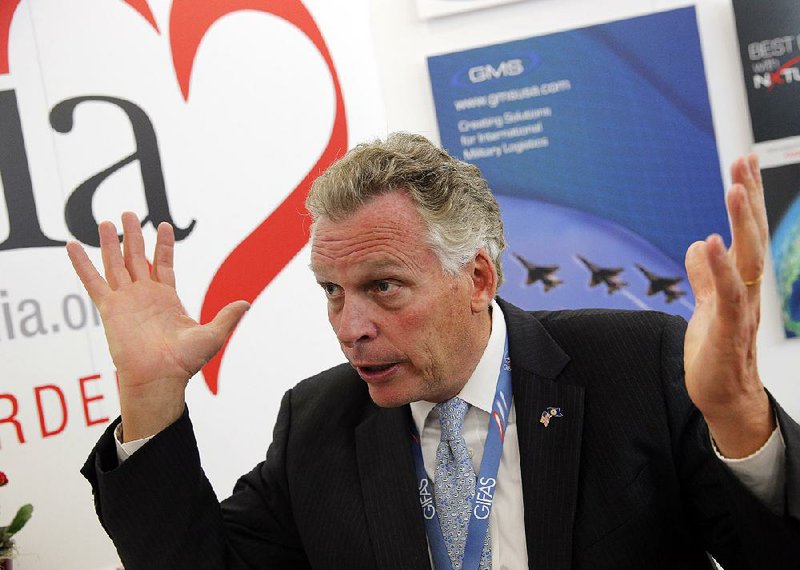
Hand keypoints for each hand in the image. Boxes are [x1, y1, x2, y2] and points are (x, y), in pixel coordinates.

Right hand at [67, 212, 249, 440]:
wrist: (161, 377)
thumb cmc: (185, 362)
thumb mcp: (213, 335)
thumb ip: (227, 316)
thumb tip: (246, 303)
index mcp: (167, 299)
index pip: (164, 264)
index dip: (164, 244)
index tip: (163, 225)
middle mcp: (144, 296)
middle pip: (136, 258)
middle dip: (133, 236)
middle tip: (128, 214)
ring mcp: (126, 301)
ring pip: (115, 264)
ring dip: (109, 243)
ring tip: (105, 222)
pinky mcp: (110, 308)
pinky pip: (92, 282)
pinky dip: (81, 264)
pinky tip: (71, 245)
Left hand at [684, 154, 773, 457]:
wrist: (726, 398)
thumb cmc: (718, 353)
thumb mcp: (707, 305)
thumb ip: (705, 275)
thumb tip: (699, 243)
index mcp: (742, 282)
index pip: (747, 233)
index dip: (747, 199)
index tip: (745, 163)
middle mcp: (748, 291)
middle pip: (752, 236)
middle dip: (750, 197)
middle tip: (745, 160)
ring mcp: (741, 309)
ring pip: (747, 259)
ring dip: (742, 223)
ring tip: (735, 188)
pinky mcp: (727, 330)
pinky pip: (727, 295)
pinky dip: (718, 268)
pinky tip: (709, 242)